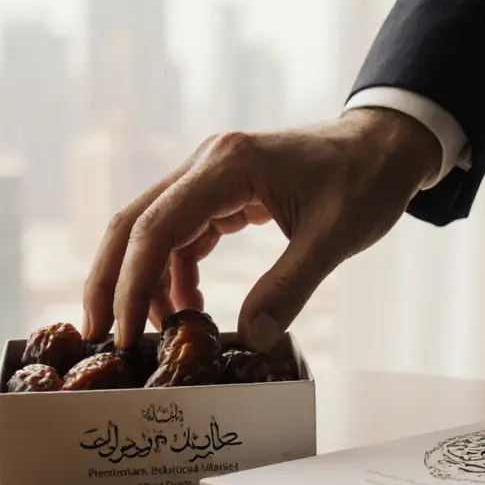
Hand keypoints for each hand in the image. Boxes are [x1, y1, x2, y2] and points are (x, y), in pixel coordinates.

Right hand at [81, 107, 442, 350]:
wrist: (385, 146)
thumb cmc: (367, 181)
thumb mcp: (336, 238)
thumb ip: (291, 287)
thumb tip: (251, 338)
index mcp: (229, 165)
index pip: (158, 227)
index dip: (133, 285)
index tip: (125, 334)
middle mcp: (208, 162)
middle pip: (134, 222)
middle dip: (112, 281)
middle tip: (99, 337)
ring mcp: (211, 174)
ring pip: (152, 229)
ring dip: (144, 281)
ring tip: (152, 334)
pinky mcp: (222, 190)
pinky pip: (181, 233)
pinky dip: (175, 272)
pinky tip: (186, 308)